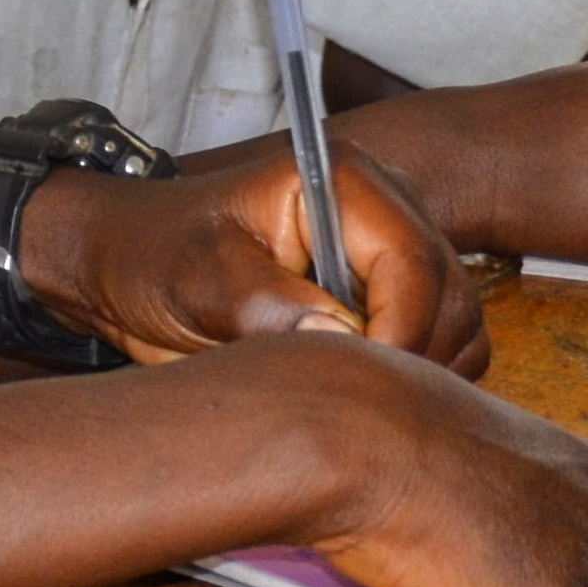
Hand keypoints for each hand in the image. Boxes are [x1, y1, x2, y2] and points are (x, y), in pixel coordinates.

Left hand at [29, 147, 488, 373]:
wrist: (129, 266)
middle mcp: (386, 208)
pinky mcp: (393, 293)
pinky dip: (414, 380)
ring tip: (344, 396)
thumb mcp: (197, 280)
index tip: (363, 388)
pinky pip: (442, 346)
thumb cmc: (154, 256)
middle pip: (452, 297)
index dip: (401, 334)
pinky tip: (354, 393)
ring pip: (458, 327)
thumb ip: (267, 306)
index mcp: (344, 181)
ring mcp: (394, 251)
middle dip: (412, 358)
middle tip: (349, 404)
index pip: (413, 262)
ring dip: (417, 374)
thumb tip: (340, 341)